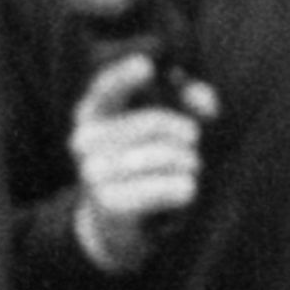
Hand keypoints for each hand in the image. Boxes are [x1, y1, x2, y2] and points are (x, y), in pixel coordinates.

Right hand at [66, 53, 215, 271]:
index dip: (125, 76)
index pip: (106, 89)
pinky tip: (182, 192)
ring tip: (185, 171)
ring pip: (168, 157)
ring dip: (190, 164)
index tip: (147, 66)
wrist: (114, 222)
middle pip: (155, 122)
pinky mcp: (111, 203)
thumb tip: (205, 101)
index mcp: (92, 114)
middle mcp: (84, 140)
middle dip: (187, 134)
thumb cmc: (144, 164)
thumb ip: (187, 103)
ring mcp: (93, 173)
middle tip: (190, 147)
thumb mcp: (161, 129)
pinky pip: (174, 188)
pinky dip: (187, 189)